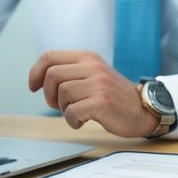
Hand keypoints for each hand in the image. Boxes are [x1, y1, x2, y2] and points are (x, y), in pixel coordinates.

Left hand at [28, 50, 157, 136]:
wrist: (144, 109)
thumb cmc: (115, 96)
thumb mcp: (94, 75)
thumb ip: (73, 72)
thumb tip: (41, 79)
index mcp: (89, 58)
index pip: (50, 56)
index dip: (35, 72)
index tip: (33, 87)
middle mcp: (93, 67)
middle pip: (52, 75)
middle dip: (49, 94)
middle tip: (58, 105)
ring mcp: (99, 84)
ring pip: (62, 94)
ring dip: (63, 109)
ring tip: (77, 112)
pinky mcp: (102, 102)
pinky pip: (72, 112)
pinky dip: (72, 121)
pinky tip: (82, 121)